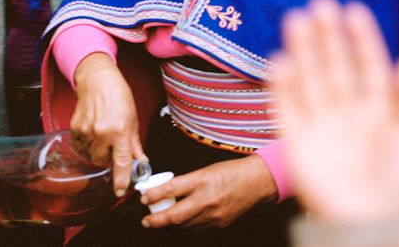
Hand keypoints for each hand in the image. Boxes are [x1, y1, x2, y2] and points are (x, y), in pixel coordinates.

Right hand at [71, 52, 145, 196]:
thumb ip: (134, 144)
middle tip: (112, 145)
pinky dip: (86, 142)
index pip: (121, 162)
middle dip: (107, 158)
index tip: (120, 190)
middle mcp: (102, 133)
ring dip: (97, 150)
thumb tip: (140, 162)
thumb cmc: (118, 96)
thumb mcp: (133, 119)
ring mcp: (87, 131)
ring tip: (102, 132)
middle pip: (102, 161)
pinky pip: (80, 145)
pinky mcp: (75, 128)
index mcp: (120, 131)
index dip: (121, 179)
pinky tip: (93, 129)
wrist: (98, 80)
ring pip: (90, 154)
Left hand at [140, 154, 275, 228]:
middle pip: (175, 216)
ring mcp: (213, 215)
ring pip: (185, 225)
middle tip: (146, 221)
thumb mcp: (204, 171)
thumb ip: (185, 182)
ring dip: (171, 223)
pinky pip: (197, 227)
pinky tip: (183, 220)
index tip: (144, 198)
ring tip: (162, 219)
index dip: (153, 195)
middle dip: (156, 221)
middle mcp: (206, 199)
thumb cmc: (230, 172)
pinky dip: (187, 224)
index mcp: (201, 181)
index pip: (171, 189)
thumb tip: (166, 190)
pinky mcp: (219, 224)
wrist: (255, 182)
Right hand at [272, 0, 398, 223]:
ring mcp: (321, 124)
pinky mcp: (297, 141)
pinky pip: (286, 107)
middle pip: (335, 65)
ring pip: (309, 78)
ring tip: (296, 19)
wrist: (376, 226)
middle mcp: (348, 111)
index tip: (353, 9)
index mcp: (380, 110)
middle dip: (327, 35)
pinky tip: (279, 59)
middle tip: (319, 3)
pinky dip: (281, 84)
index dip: (362, 38)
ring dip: (302, 50)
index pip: (369, 65)